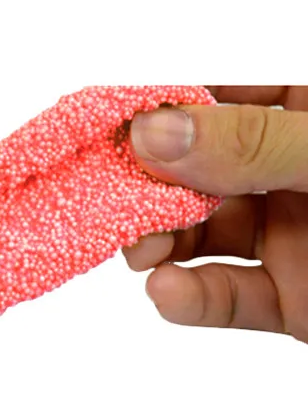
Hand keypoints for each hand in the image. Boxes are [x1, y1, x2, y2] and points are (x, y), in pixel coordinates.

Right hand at [123, 86, 307, 341]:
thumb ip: (254, 144)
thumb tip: (153, 133)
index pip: (224, 93)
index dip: (163, 105)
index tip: (104, 125)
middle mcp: (293, 172)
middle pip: (198, 168)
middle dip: (148, 186)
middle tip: (108, 201)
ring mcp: (292, 235)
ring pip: (203, 235)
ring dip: (161, 244)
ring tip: (140, 254)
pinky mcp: (294, 300)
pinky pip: (228, 296)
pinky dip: (192, 298)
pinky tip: (168, 292)